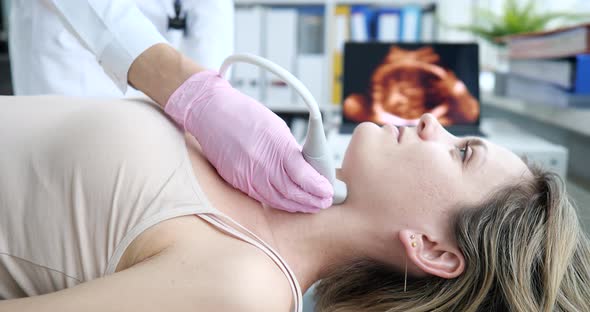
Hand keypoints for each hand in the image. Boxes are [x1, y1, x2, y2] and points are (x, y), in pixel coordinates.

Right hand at [164, 70, 333, 212]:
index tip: (328, 190)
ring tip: (312, 206)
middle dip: (312, 200)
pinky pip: (261, 198)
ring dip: (297, 205)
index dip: (318, 186)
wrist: (211, 113)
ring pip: (277, 200)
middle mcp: (261, 164)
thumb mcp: (276, 127)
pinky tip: (289, 203)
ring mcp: (247, 175)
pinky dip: (278, 203)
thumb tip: (309, 169)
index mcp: (275, 146)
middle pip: (292, 192)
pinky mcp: (237, 181)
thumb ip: (291, 150)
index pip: (302, 174)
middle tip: (325, 202)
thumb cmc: (245, 115)